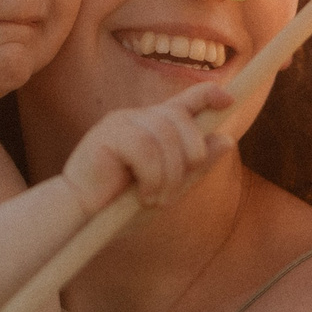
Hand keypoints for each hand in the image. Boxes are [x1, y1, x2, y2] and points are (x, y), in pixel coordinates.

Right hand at [61, 81, 234, 214]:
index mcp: (152, 126)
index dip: (208, 94)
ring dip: (168, 176)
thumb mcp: (168, 187)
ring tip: (155, 200)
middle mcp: (137, 117)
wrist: (82, 218)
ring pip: (165, 137)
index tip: (229, 99)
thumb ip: (195, 166)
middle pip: (181, 119)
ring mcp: (121, 122)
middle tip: (174, 190)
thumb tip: (227, 139)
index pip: (185, 99)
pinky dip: (152, 177)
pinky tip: (142, 195)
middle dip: (190, 155)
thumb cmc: (121, 204)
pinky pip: (146, 149)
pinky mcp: (107, 134)